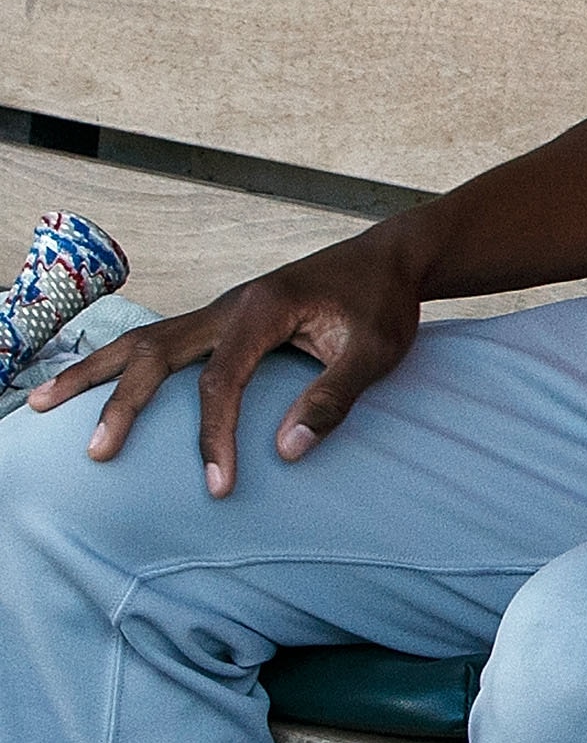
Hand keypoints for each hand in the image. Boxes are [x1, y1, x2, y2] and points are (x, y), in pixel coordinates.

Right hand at [26, 235, 421, 496]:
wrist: (391, 258)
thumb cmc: (384, 303)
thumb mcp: (377, 351)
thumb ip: (335, 397)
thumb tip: (285, 452)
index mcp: (264, 310)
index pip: (222, 380)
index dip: (215, 436)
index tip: (219, 484)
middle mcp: (231, 305)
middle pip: (156, 352)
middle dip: (121, 402)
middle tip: (95, 452)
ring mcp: (222, 309)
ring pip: (144, 340)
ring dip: (93, 371)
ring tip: (39, 403)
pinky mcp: (223, 318)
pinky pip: (161, 341)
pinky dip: (121, 362)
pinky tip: (95, 384)